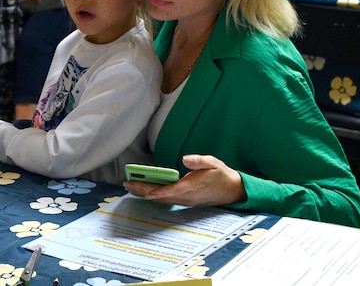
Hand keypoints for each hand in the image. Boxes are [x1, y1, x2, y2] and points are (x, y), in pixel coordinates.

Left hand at [123, 155, 246, 206]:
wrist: (232, 191)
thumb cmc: (221, 175)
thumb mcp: (213, 163)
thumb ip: (199, 161)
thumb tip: (186, 159)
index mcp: (192, 187)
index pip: (172, 191)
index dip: (158, 192)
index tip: (145, 192)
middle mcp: (187, 196)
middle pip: (162, 196)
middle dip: (143, 191)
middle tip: (127, 185)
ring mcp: (185, 200)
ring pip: (162, 199)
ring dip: (145, 194)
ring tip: (130, 187)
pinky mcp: (185, 201)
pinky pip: (166, 199)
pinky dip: (153, 196)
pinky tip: (143, 191)